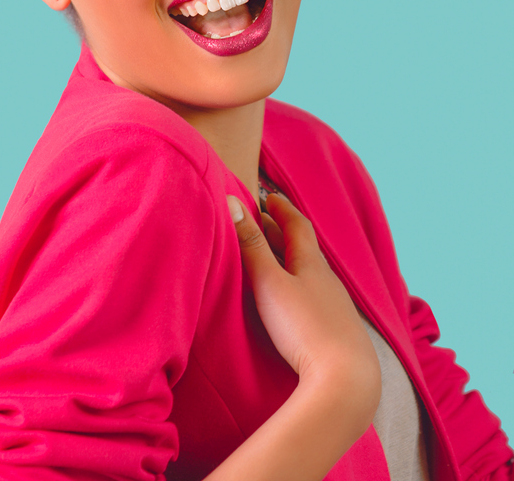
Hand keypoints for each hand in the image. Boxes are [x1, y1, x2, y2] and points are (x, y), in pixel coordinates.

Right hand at [227, 193, 380, 404]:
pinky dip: (298, 286)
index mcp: (312, 263)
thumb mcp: (269, 282)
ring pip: (310, 273)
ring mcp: (335, 307)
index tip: (267, 196)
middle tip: (259, 221)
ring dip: (290, 260)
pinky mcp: (336, 331)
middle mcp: (327, 280)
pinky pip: (314, 296)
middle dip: (281, 232)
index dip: (281, 208)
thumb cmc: (304, 327)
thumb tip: (232, 202)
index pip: (297, 224)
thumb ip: (250, 244)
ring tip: (271, 259)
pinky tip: (292, 301)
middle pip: (303, 247)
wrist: (345, 381)